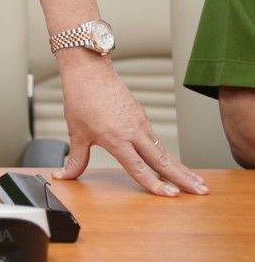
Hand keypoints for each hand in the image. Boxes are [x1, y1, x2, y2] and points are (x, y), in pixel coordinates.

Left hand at [52, 55, 207, 195]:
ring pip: (163, 150)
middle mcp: (133, 131)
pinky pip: (157, 140)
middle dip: (182, 178)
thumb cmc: (81, 98)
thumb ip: (76, 158)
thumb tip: (65, 175)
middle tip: (201, 193)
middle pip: (162, 160)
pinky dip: (168, 154)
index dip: (154, 183)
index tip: (171, 195)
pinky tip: (175, 163)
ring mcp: (140, 123)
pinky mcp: (141, 116)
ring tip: (197, 182)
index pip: (138, 167)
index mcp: (116, 138)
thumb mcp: (76, 132)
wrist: (89, 71)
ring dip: (181, 167)